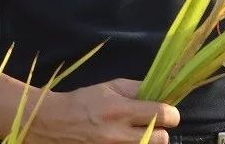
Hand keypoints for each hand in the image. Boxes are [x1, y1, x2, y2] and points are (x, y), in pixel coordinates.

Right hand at [26, 78, 179, 143]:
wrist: (53, 124)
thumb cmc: (84, 101)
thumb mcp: (110, 87)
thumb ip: (136, 89)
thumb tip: (160, 92)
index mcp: (121, 110)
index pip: (163, 114)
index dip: (171, 112)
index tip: (167, 111)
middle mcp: (119, 135)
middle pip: (162, 139)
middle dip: (162, 131)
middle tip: (152, 125)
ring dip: (149, 142)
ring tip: (138, 134)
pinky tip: (127, 140)